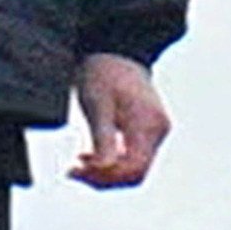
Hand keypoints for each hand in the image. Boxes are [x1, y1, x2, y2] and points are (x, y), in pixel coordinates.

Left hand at [69, 53, 169, 188]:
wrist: (115, 52)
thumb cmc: (102, 74)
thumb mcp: (96, 105)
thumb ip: (102, 139)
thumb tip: (103, 169)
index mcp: (148, 123)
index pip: (132, 168)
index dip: (103, 176)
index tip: (74, 170)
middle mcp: (158, 130)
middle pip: (135, 173)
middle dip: (103, 178)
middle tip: (72, 171)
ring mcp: (156, 131)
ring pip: (133, 168)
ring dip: (105, 172)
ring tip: (77, 162)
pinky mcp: (148, 132)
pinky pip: (132, 157)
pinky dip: (110, 161)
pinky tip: (88, 154)